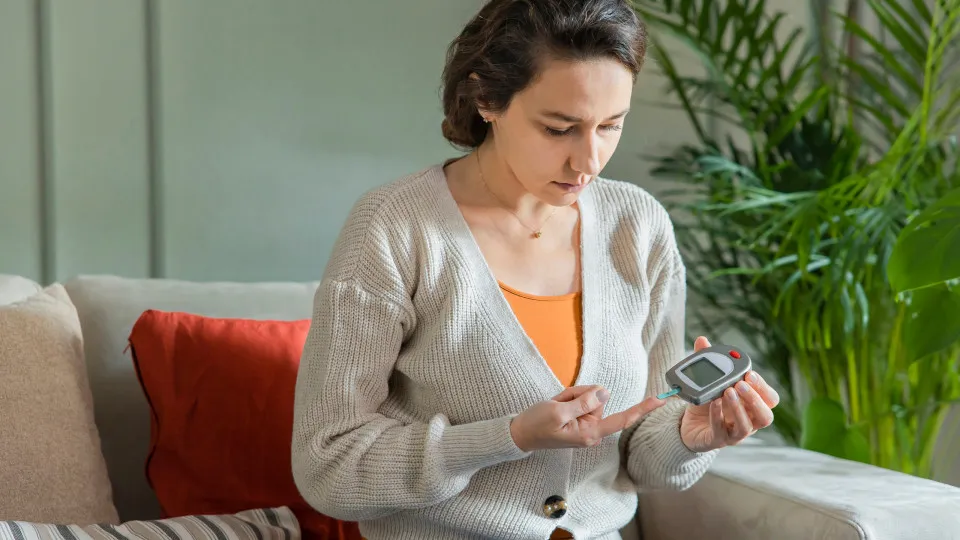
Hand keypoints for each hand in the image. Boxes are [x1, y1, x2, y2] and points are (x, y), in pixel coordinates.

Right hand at [510, 385, 666, 451]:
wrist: (520, 433)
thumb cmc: (536, 424)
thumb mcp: (558, 409)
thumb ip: (584, 401)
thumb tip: (605, 393)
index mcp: (589, 433)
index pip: (621, 419)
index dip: (642, 409)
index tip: (660, 400)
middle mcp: (592, 430)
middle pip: (598, 399)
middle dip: (578, 394)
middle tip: (558, 403)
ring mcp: (586, 425)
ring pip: (588, 397)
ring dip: (571, 396)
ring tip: (555, 407)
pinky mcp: (580, 419)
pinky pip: (580, 399)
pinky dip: (568, 398)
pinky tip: (556, 406)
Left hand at [679, 336, 779, 452]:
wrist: (687, 426)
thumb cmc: (706, 403)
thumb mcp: (707, 381)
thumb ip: (708, 361)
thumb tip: (702, 340)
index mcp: (752, 405)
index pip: (770, 399)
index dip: (763, 387)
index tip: (750, 374)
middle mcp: (749, 421)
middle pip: (766, 415)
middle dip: (755, 398)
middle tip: (740, 384)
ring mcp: (735, 433)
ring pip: (747, 426)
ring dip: (739, 408)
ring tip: (727, 392)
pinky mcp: (718, 440)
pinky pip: (722, 431)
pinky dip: (717, 416)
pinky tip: (712, 403)